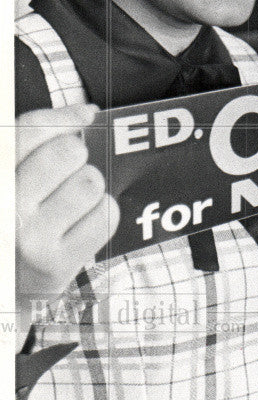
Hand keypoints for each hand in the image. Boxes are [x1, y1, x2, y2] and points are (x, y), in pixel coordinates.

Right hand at [16, 105, 119, 324]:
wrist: (6, 285)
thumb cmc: (15, 217)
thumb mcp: (13, 176)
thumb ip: (36, 144)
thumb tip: (86, 113)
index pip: (31, 130)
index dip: (65, 117)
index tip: (85, 115)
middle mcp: (5, 206)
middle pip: (69, 152)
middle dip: (76, 156)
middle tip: (66, 173)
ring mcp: (30, 239)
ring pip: (92, 182)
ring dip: (89, 187)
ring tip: (70, 203)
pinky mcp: (56, 265)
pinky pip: (106, 214)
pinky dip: (101, 213)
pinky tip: (80, 224)